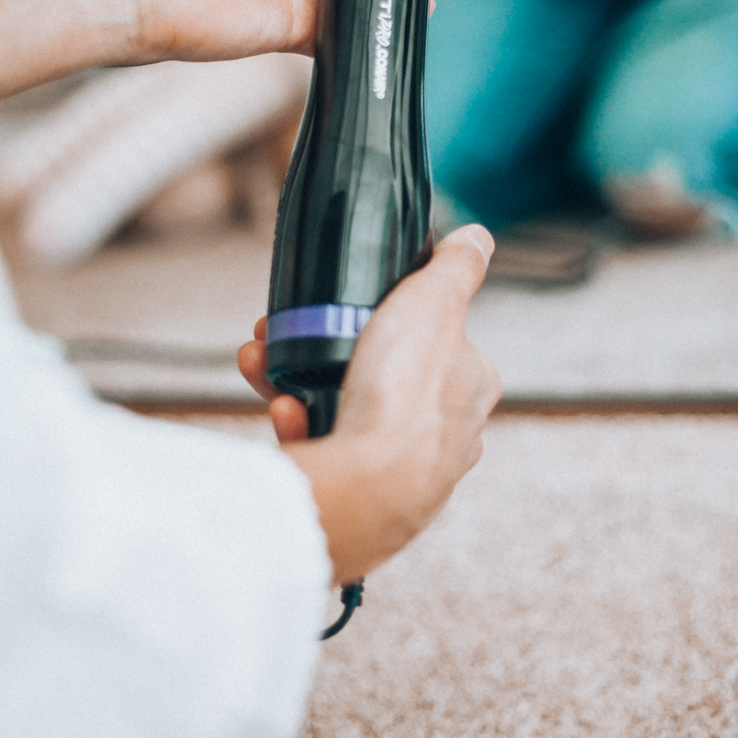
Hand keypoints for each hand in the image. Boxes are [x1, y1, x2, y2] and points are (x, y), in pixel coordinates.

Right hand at [238, 225, 501, 584]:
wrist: (371, 489)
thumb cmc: (408, 392)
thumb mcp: (434, 301)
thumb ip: (456, 268)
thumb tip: (477, 236)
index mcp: (469, 385)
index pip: (433, 339)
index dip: (383, 313)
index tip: (338, 299)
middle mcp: (445, 432)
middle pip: (375, 373)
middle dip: (320, 349)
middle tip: (277, 332)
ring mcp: (405, 471)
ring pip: (343, 412)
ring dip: (296, 382)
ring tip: (261, 362)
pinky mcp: (365, 501)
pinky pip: (326, 452)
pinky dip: (298, 427)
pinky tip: (285, 414)